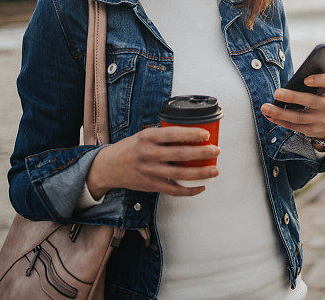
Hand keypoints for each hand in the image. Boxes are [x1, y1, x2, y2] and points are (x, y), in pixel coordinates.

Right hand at [86, 126, 220, 197]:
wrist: (108, 167)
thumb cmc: (131, 148)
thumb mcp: (144, 135)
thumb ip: (163, 135)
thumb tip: (191, 133)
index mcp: (147, 137)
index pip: (172, 134)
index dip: (191, 134)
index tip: (206, 134)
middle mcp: (148, 154)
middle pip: (180, 155)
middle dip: (201, 153)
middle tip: (216, 150)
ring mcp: (149, 171)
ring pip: (179, 174)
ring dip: (200, 173)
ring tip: (214, 170)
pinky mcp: (150, 185)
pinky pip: (173, 190)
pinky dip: (189, 190)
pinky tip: (201, 186)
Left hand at [260, 74, 324, 139]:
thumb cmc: (320, 98)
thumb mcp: (322, 89)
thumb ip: (312, 83)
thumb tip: (288, 84)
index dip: (319, 80)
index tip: (305, 79)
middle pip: (311, 101)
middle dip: (292, 97)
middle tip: (277, 93)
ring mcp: (321, 120)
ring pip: (299, 117)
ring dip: (280, 112)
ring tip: (266, 108)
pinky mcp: (312, 130)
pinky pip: (294, 126)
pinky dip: (280, 121)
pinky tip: (270, 116)